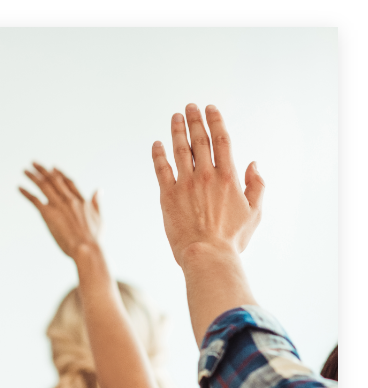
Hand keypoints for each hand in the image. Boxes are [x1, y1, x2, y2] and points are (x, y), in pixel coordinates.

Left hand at [20, 163, 100, 260]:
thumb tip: (98, 190)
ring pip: (43, 185)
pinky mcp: (48, 213)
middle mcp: (69, 199)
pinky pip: (35, 199)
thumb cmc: (94, 238)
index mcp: (81, 200)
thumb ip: (97, 202)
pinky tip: (19, 187)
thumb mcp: (99, 218)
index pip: (68, 182)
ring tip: (25, 170)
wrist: (86, 248)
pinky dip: (26, 192)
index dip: (59, 174)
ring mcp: (59, 205)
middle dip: (43, 170)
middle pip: (54, 180)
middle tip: (34, 163)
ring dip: (33, 177)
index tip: (53, 168)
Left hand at [152, 104, 264, 265]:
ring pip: (179, 150)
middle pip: (199, 139)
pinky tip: (156, 144)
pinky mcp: (167, 196)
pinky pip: (161, 169)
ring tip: (175, 117)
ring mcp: (185, 184)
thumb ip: (256, 186)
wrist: (207, 254)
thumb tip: (253, 164)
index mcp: (228, 176)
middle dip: (194, 120)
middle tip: (190, 107)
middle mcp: (206, 175)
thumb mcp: (254, 212)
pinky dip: (158, 154)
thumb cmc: (231, 239)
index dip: (215, 121)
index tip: (210, 108)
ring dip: (176, 131)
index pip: (221, 140)